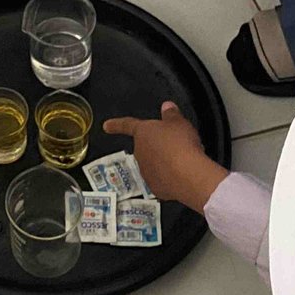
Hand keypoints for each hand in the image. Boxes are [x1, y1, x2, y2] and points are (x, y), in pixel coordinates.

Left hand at [104, 101, 228, 213]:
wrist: (189, 176)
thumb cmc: (181, 145)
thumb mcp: (179, 122)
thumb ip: (171, 114)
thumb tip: (167, 107)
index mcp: (143, 132)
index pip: (127, 125)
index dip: (116, 124)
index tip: (106, 126)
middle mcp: (140, 152)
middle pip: (146, 147)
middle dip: (158, 146)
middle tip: (174, 146)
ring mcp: (146, 172)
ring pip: (154, 164)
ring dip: (164, 162)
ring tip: (182, 161)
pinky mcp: (156, 188)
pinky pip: (162, 179)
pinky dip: (170, 178)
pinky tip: (182, 175)